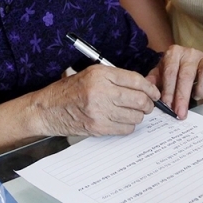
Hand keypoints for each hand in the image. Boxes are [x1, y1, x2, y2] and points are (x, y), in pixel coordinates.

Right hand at [27, 64, 160, 136]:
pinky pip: (125, 129)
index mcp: (100, 74)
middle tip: (148, 105)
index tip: (154, 93)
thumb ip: (116, 78)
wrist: (47, 109)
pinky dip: (128, 126)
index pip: (135, 80)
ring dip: (138, 116)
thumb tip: (145, 86)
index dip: (150, 88)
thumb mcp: (91, 74)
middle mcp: (101, 91)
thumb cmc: (69, 91)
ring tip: (133, 113)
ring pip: (134, 116)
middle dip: (148, 104)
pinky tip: (123, 121)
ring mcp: (99, 111)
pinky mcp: (97, 127)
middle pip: (139, 99)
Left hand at [146, 45, 202, 117]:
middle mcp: (190, 52)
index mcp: (174, 53)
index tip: (167, 106)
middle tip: (180, 113)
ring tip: (195, 97)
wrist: (190, 60)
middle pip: (187, 74)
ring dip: (201, 88)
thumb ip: (154, 81)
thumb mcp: (161, 73)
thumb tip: (148, 92)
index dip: (168, 90)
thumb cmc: (174, 69)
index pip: (170, 72)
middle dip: (183, 96)